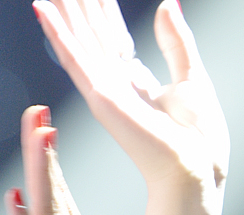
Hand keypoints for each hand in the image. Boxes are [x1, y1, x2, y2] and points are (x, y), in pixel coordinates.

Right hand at [34, 0, 228, 197]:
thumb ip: (176, 41)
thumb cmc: (200, 138)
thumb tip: (168, 3)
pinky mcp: (100, 97)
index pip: (113, 36)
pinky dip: (58, 33)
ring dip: (64, 11)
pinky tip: (42, 9)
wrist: (196, 168)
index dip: (102, 9)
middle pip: (92, 33)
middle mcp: (118, 84)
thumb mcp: (193, 78)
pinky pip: (74, 57)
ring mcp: (105, 90)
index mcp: (138, 82)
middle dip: (79, 5)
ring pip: (78, 38)